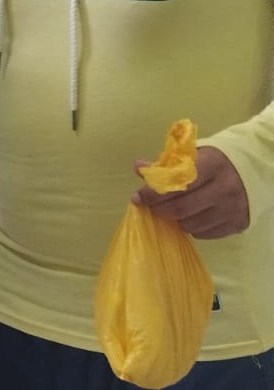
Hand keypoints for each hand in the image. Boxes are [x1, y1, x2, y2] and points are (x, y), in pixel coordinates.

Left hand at [132, 145, 248, 238]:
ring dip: (176, 219)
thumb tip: (139, 167)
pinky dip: (192, 227)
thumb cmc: (216, 162)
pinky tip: (193, 216)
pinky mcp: (236, 224)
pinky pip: (203, 233)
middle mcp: (224, 188)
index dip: (153, 192)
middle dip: (160, 208)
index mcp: (212, 164)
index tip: (138, 197)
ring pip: (190, 224)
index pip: (176, 183)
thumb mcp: (194, 156)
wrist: (252, 171)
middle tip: (150, 206)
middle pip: (181, 208)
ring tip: (175, 209)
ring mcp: (231, 209)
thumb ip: (166, 164)